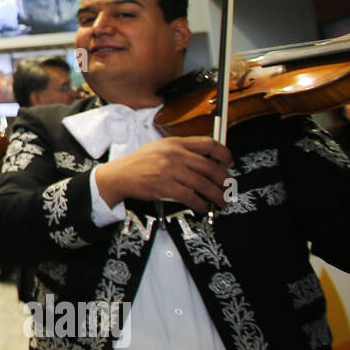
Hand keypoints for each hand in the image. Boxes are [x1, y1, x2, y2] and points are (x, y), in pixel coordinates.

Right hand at [94, 137, 233, 213]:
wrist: (120, 175)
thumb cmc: (139, 163)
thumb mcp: (160, 148)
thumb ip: (181, 151)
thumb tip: (205, 161)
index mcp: (175, 143)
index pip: (208, 144)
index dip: (224, 153)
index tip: (230, 163)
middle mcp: (174, 154)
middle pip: (209, 167)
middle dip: (224, 180)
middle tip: (229, 187)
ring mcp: (170, 170)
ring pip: (203, 184)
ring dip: (216, 195)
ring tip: (222, 201)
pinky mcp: (165, 186)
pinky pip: (190, 196)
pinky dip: (200, 204)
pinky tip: (203, 206)